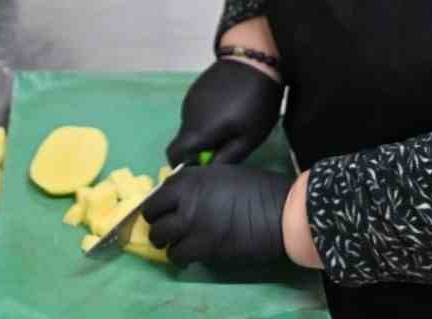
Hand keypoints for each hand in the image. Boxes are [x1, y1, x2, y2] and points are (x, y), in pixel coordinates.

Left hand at [143, 163, 292, 266]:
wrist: (279, 212)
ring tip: (177, 245)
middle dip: (157, 224)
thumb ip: (198, 184)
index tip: (163, 211)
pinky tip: (188, 257)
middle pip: (152, 216)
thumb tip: (186, 196)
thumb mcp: (221, 174)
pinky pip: (178, 255)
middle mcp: (184, 200)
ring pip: (160, 239)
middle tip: (168, 230)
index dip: (158, 204)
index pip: (157, 193)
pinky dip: (180, 257)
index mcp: (190, 179)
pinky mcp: (202, 248)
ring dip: (166, 243)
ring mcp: (191, 225)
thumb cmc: (257, 188)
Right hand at [166, 59, 284, 166]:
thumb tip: (208, 171)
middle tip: (226, 145)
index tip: (202, 165)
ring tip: (230, 124)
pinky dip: (206, 116)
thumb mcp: (248, 137)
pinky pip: (196, 110)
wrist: (255, 60)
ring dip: (204, 131)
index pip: (173, 155)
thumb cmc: (255, 102)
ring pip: (191, 125)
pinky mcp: (196, 88)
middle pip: (184, 140)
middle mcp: (187, 114)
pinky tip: (227, 108)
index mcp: (197, 130)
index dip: (182, 165)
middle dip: (199, 148)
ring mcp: (190, 99)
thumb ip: (226, 158)